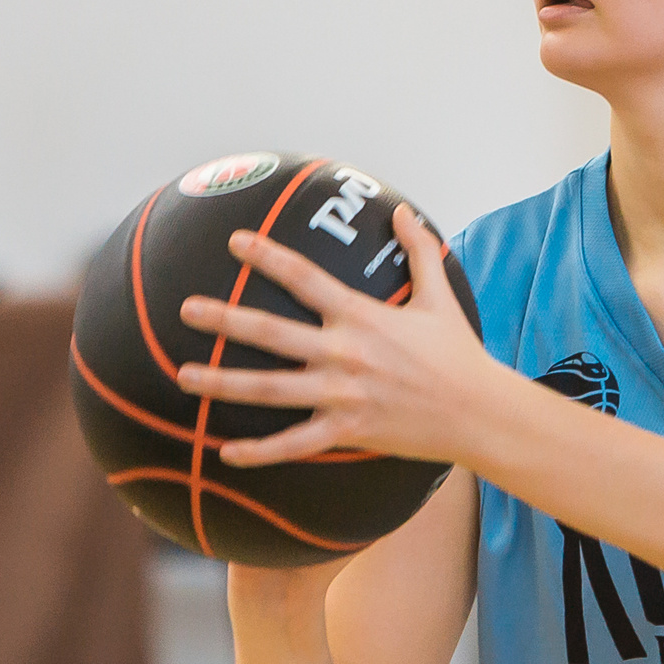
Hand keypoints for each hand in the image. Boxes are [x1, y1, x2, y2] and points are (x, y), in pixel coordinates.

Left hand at [176, 203, 491, 466]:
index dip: (267, 256)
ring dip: (223, 383)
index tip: (236, 243)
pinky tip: (225, 452)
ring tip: (185, 376)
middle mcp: (343, 353)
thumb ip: (420, 249)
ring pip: (269, 389)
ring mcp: (341, 395)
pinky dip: (259, 452)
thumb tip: (401, 211)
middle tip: (186, 309)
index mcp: (361, 316)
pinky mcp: (346, 432)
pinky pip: (294, 444)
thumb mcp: (440, 297)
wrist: (478, 412)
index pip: (304, 277)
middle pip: (270, 332)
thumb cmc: (458, 354)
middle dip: (224, 319)